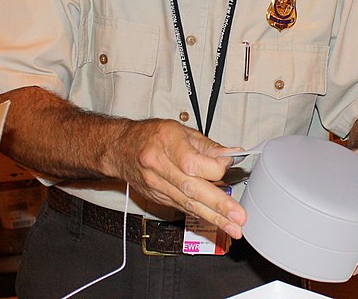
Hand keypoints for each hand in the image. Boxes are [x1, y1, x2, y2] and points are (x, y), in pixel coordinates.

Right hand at [110, 118, 245, 238]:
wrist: (120, 148)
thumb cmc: (151, 135)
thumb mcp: (180, 130)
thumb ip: (207, 146)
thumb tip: (231, 156)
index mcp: (166, 142)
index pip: (193, 163)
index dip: (215, 168)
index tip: (229, 166)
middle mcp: (158, 165)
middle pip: (191, 188)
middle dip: (217, 205)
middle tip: (238, 217)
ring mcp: (156, 184)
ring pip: (187, 203)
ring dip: (212, 217)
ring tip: (232, 227)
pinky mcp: (157, 197)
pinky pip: (181, 207)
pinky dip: (200, 214)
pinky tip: (216, 221)